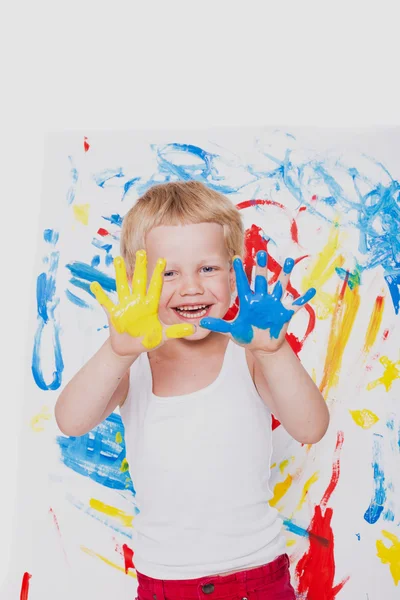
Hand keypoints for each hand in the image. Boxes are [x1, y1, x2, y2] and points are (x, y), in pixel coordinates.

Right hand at [90, 250, 194, 353]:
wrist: (130, 348)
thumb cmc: (147, 339)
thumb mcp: (162, 336)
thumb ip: (176, 331)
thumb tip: (194, 329)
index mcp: (150, 306)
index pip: (156, 287)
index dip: (159, 275)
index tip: (163, 260)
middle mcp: (137, 302)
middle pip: (139, 282)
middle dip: (141, 268)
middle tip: (142, 252)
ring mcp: (124, 307)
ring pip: (122, 287)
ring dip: (120, 274)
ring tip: (118, 259)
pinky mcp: (113, 314)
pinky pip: (106, 303)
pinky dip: (100, 295)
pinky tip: (94, 285)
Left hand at [200, 250, 315, 352]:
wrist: (262, 347)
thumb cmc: (246, 336)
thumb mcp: (232, 331)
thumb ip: (218, 325)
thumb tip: (202, 322)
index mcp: (248, 301)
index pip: (243, 283)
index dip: (240, 272)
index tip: (236, 258)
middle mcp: (262, 299)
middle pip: (262, 280)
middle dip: (262, 268)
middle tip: (262, 253)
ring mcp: (274, 304)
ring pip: (280, 286)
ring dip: (285, 274)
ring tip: (289, 261)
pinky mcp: (285, 313)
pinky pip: (296, 304)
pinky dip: (303, 298)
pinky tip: (311, 291)